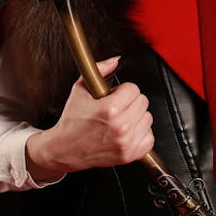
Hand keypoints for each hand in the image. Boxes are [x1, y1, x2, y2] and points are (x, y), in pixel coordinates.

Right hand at [25, 56, 153, 179]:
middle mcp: (121, 126)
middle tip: (117, 106)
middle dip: (130, 101)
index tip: (114, 95)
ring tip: (120, 119)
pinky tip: (127, 131)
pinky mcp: (129, 155)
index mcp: (110, 109)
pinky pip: (149, 138)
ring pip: (147, 118)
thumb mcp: (80, 90)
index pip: (133, 89)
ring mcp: (126, 142)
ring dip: (136, 117)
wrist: (65, 149)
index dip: (123, 90)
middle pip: (143, 102)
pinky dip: (141, 134)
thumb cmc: (72, 121)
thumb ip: (99, 71)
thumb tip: (115, 60)